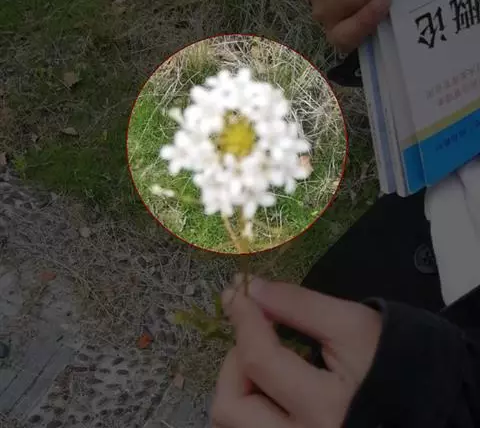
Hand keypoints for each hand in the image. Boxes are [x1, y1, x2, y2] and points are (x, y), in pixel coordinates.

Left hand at [211, 277, 381, 427]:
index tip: (236, 293)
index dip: (243, 319)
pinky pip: (249, 427)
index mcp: (324, 410)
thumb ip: (299, 305)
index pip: (259, 360)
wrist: (430, 410)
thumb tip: (253, 290)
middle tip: (256, 337)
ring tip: (263, 362)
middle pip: (231, 408)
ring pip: (233, 423)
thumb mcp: (352, 326)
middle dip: (234, 361)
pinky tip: (271, 383)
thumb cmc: (396, 363)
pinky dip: (250, 401)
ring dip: (237, 384)